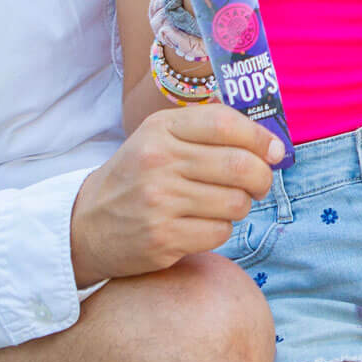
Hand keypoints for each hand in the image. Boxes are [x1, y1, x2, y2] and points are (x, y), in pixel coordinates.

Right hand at [70, 102, 282, 286]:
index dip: (261, 138)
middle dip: (262, 177)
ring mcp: (159, 201)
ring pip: (235, 203)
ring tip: (222, 204)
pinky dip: (220, 230)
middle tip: (260, 183)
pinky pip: (219, 232)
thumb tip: (272, 143)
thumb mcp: (161, 137)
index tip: (275, 151)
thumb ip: (209, 129)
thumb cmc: (138, 175)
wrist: (87, 224)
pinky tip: (201, 224)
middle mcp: (159, 161)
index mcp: (162, 129)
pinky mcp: (162, 238)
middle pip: (239, 166)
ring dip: (240, 206)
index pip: (225, 123)